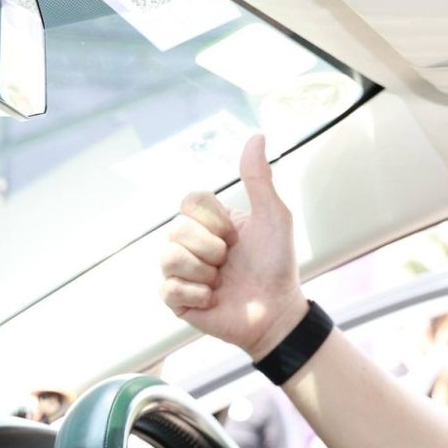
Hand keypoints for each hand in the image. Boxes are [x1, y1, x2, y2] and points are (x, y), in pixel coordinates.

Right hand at [160, 134, 308, 357]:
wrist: (277, 312)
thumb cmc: (277, 265)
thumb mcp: (273, 217)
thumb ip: (259, 178)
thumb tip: (257, 136)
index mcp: (209, 222)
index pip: (189, 201)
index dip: (213, 219)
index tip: (235, 235)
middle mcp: (190, 243)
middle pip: (177, 229)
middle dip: (212, 248)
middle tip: (230, 263)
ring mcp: (181, 272)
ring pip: (169, 257)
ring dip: (204, 271)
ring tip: (221, 282)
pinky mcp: (177, 300)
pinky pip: (170, 287)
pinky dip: (198, 295)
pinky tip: (213, 299)